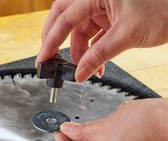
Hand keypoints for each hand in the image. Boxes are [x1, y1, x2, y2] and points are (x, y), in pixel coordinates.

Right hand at [36, 0, 167, 80]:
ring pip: (79, 31)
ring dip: (79, 53)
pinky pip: (92, 36)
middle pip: (64, 18)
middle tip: (51, 58)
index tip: (43, 58)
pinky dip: (91, 52)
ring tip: (86, 69)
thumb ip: (99, 55)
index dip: (52, 40)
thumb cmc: (162, 10)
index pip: (65, 17)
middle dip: (56, 40)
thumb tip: (80, 73)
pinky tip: (96, 65)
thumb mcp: (127, 35)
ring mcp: (101, 8)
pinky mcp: (108, 19)